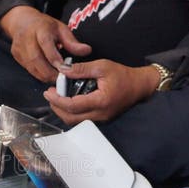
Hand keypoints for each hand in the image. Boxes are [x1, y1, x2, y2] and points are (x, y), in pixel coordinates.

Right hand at [0, 6, 90, 83]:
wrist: (22, 21)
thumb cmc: (43, 25)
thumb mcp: (61, 29)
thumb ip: (72, 42)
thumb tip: (86, 51)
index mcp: (40, 28)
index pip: (46, 44)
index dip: (55, 59)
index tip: (65, 69)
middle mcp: (27, 37)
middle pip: (36, 59)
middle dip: (49, 72)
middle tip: (61, 79)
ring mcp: (19, 47)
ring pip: (31, 66)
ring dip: (44, 75)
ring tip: (55, 78)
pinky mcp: (16, 55)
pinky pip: (27, 69)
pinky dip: (38, 74)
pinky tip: (46, 74)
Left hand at [44, 60, 160, 123]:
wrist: (139, 85)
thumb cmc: (123, 75)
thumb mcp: (102, 66)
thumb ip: (81, 69)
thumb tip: (63, 69)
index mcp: (101, 101)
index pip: (72, 106)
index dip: (57, 100)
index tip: (49, 92)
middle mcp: (100, 114)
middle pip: (70, 118)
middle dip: (57, 107)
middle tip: (50, 95)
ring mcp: (101, 119)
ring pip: (75, 121)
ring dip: (63, 111)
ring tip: (57, 97)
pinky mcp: (101, 118)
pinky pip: (82, 119)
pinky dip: (71, 112)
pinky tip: (68, 101)